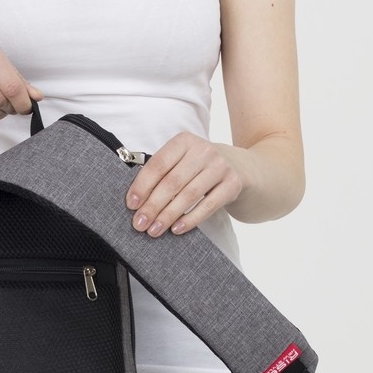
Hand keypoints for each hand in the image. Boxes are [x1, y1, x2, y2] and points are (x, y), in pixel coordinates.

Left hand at [125, 132, 242, 236]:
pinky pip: (208, 205)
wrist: (241, 167)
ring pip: (188, 195)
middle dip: (152, 206)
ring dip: (168, 215)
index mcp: (183, 141)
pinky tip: (176, 229)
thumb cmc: (199, 168)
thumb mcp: (181, 162)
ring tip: (154, 230)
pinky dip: (191, 219)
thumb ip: (161, 175)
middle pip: (172, 182)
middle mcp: (203, 150)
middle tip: (139, 224)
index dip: (142, 186)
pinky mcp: (233, 184)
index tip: (131, 205)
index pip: (158, 164)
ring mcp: (220, 166)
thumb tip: (136, 202)